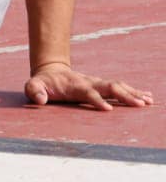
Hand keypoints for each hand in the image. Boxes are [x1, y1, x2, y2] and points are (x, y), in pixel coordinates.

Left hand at [25, 62, 154, 109]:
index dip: (97, 101)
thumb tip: (40, 100)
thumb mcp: (32, 86)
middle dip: (124, 96)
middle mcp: (89, 83)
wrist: (50, 71)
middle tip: (139, 105)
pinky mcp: (102, 86)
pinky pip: (120, 88)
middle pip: (109, 87)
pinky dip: (134, 91)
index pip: (88, 93)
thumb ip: (34, 91)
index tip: (109, 110)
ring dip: (133, 93)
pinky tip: (148, 98)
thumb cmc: (42, 83)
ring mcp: (97, 83)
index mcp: (75, 85)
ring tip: (148, 101)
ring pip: (118, 86)